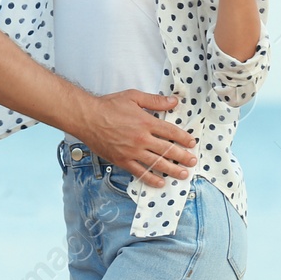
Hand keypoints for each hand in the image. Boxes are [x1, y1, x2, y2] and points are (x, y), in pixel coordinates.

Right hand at [75, 89, 195, 186]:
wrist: (87, 118)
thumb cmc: (109, 105)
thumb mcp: (134, 97)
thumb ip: (155, 100)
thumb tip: (173, 101)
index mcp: (146, 122)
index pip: (171, 132)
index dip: (184, 138)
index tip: (192, 143)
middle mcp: (142, 139)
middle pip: (167, 150)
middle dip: (182, 157)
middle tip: (192, 161)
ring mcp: (132, 152)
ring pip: (156, 163)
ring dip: (172, 170)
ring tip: (184, 174)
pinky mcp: (122, 161)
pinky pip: (139, 172)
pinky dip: (151, 178)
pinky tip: (160, 182)